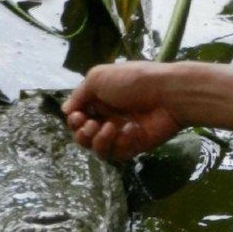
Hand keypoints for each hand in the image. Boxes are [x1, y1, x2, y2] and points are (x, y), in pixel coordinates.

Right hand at [62, 62, 181, 160]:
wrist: (167, 94)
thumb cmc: (133, 81)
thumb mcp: (99, 78)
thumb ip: (79, 95)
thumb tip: (65, 110)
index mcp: (98, 101)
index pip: (77, 118)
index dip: (74, 121)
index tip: (78, 116)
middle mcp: (107, 118)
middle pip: (83, 137)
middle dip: (82, 134)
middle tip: (92, 125)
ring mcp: (120, 134)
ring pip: (98, 149)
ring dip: (99, 141)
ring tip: (110, 128)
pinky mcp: (133, 147)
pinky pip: (117, 153)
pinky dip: (121, 142)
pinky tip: (132, 129)